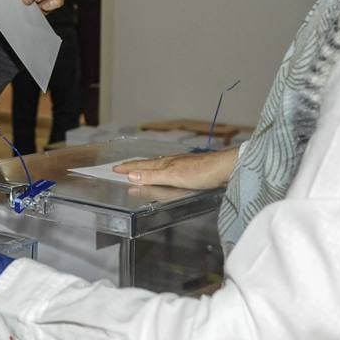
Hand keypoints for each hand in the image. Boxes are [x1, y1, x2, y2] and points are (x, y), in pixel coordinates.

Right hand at [113, 147, 238, 189]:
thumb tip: (131, 175)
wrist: (225, 168)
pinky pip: (167, 169)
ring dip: (145, 167)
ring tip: (138, 168)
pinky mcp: (189, 169)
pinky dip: (159, 170)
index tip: (115, 169)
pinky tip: (164, 171)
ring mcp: (180, 164)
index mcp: (164, 164)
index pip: (141, 166)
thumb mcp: (173, 177)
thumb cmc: (201, 172)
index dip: (128, 168)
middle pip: (148, 164)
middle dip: (133, 166)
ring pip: (157, 165)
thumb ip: (153, 177)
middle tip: (121, 167)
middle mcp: (170, 162)